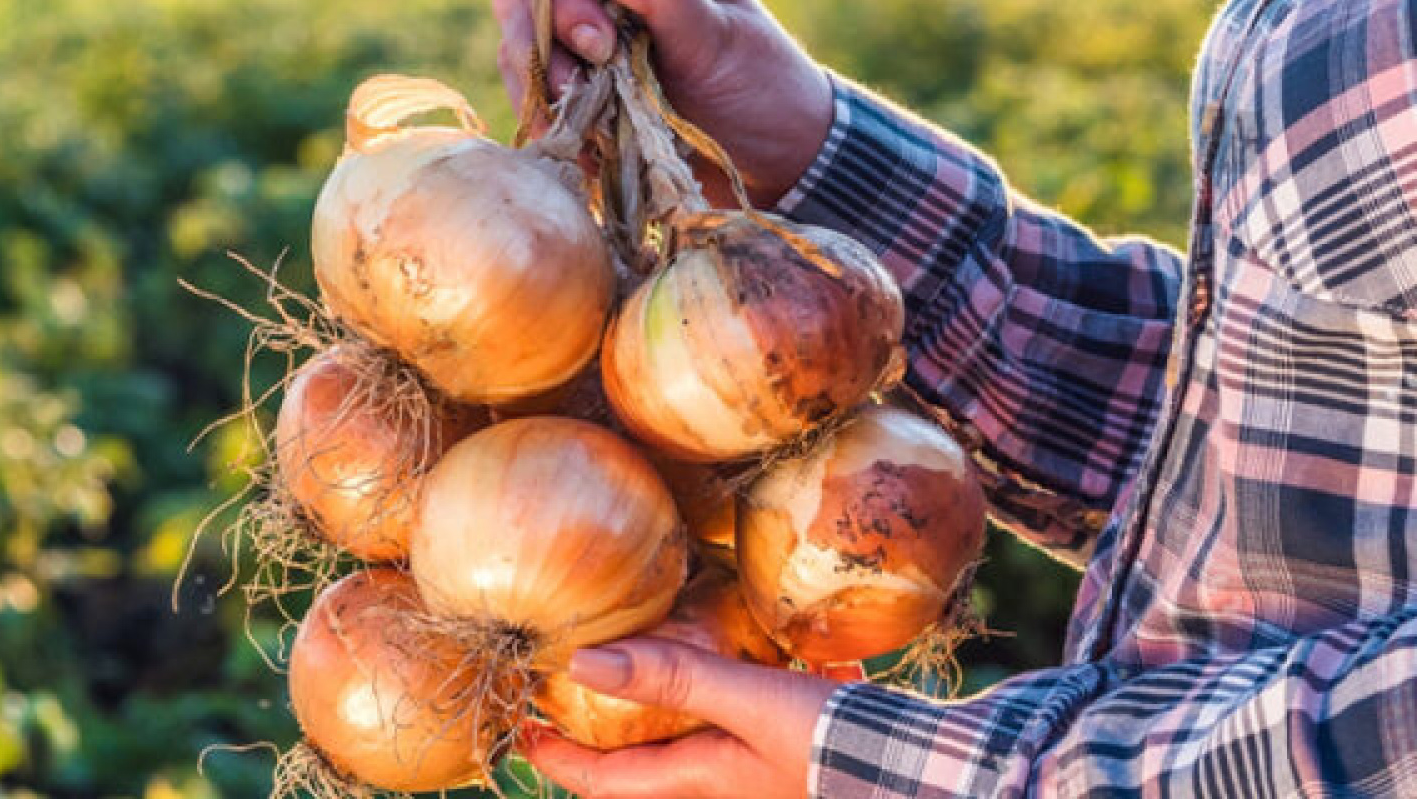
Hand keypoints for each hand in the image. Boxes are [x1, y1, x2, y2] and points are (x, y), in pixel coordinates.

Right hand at [492, 0, 833, 204]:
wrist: (784, 167)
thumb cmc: (763, 86)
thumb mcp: (716, 33)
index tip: (598, 32)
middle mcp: (602, 6)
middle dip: (545, 35)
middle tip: (599, 67)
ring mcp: (585, 60)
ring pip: (519, 52)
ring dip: (541, 81)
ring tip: (591, 114)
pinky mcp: (581, 110)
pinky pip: (534, 105)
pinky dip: (545, 121)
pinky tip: (580, 141)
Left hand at [519, 636, 850, 798]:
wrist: (923, 771)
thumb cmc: (836, 745)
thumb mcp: (752, 702)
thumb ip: (673, 678)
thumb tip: (583, 662)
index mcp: (698, 781)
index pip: (601, 780)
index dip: (553, 756)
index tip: (518, 724)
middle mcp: (716, 786)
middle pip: (635, 768)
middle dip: (597, 736)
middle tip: (563, 690)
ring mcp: (749, 773)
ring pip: (680, 747)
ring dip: (652, 714)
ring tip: (633, 666)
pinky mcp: (781, 755)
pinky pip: (727, 727)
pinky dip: (710, 699)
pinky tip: (728, 656)